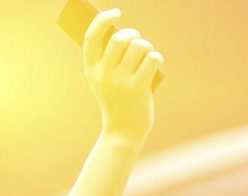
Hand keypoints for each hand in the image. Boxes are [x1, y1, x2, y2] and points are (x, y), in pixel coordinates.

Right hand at [83, 9, 162, 143]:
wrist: (123, 132)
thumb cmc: (117, 101)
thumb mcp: (105, 81)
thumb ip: (109, 59)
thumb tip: (124, 32)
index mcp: (91, 70)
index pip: (91, 37)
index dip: (102, 20)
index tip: (116, 12)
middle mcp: (104, 75)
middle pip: (121, 38)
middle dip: (134, 34)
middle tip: (137, 40)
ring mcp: (121, 82)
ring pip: (140, 46)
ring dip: (147, 47)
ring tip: (146, 57)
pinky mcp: (139, 87)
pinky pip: (153, 58)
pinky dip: (156, 58)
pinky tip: (154, 66)